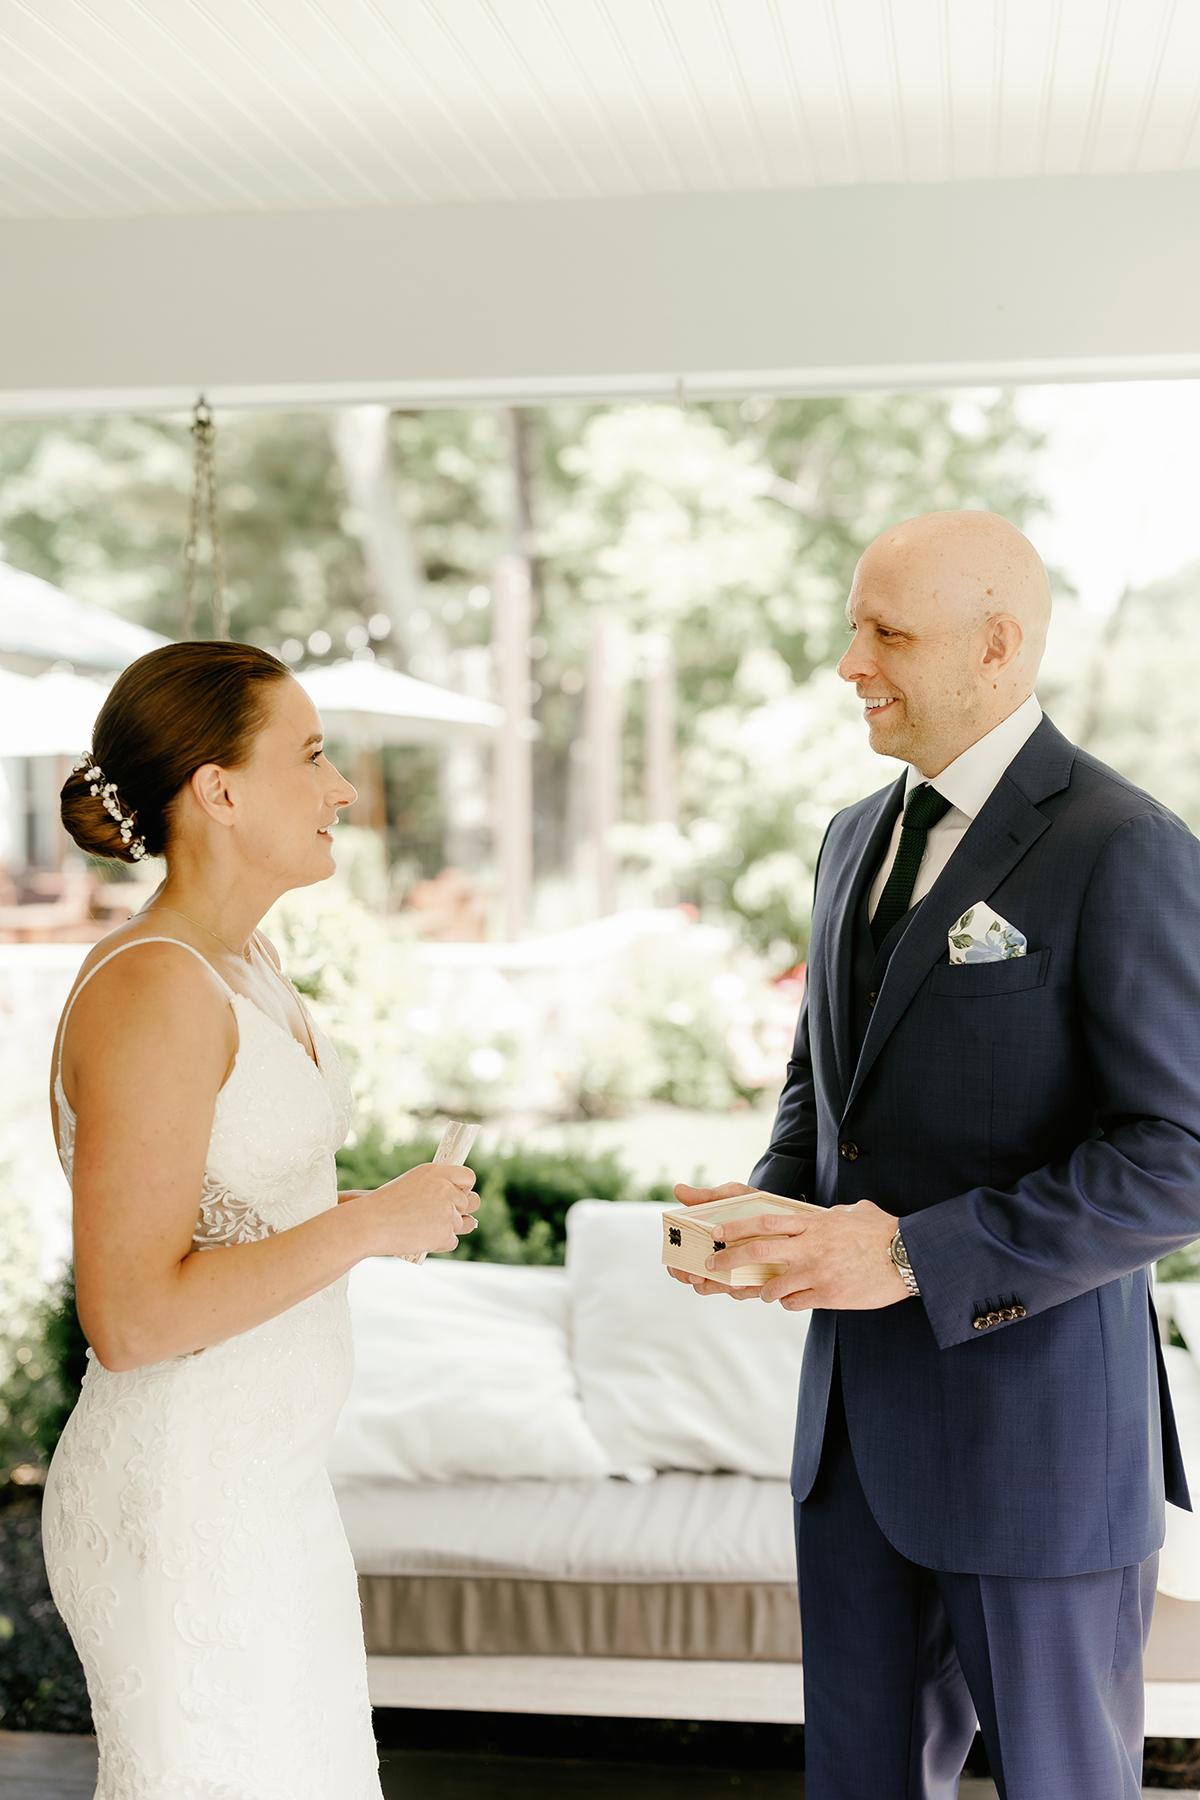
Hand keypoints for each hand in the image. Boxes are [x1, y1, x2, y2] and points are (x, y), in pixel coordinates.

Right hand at [357, 1162, 479, 1258]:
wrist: (371, 1223)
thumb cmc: (385, 1204)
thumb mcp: (412, 1182)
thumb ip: (437, 1185)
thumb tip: (459, 1196)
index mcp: (437, 1173)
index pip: (468, 1177)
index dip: (464, 1188)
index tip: (457, 1195)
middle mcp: (446, 1190)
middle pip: (470, 1202)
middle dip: (458, 1211)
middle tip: (437, 1216)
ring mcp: (448, 1212)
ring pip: (462, 1224)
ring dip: (447, 1228)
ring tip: (424, 1228)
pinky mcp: (445, 1233)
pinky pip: (453, 1241)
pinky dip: (440, 1243)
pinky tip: (422, 1238)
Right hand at [665, 1181, 764, 1301]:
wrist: (781, 1211)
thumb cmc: (748, 1204)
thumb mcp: (730, 1196)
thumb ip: (705, 1197)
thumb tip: (677, 1189)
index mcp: (701, 1242)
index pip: (679, 1263)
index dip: (678, 1270)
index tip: (689, 1270)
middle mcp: (713, 1259)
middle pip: (696, 1282)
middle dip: (699, 1283)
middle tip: (703, 1278)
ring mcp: (730, 1271)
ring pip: (719, 1289)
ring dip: (722, 1287)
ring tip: (732, 1281)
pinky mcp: (749, 1279)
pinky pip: (742, 1292)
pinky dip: (744, 1290)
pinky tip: (749, 1282)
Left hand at [704, 1198, 908, 1311]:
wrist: (908, 1257)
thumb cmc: (882, 1231)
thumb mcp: (852, 1213)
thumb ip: (830, 1215)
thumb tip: (825, 1216)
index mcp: (813, 1223)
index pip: (764, 1222)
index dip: (736, 1227)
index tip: (717, 1233)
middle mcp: (810, 1247)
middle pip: (758, 1252)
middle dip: (730, 1259)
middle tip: (713, 1265)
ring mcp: (817, 1273)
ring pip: (773, 1285)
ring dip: (762, 1289)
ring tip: (761, 1289)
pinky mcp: (828, 1295)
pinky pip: (795, 1302)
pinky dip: (788, 1301)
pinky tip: (793, 1298)